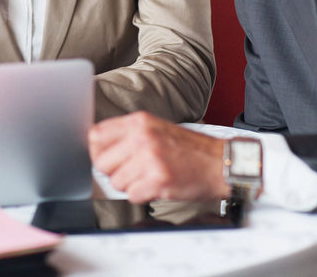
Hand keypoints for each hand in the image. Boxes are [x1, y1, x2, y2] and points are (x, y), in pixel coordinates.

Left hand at [88, 111, 229, 203]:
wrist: (221, 163)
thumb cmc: (190, 149)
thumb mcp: (156, 128)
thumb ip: (127, 134)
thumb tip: (98, 148)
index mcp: (139, 121)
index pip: (95, 135)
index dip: (98, 151)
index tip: (108, 159)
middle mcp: (141, 137)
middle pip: (101, 162)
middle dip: (114, 172)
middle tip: (133, 172)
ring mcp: (149, 158)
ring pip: (116, 181)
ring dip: (130, 185)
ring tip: (149, 177)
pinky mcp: (158, 179)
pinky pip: (132, 195)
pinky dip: (142, 195)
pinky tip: (156, 186)